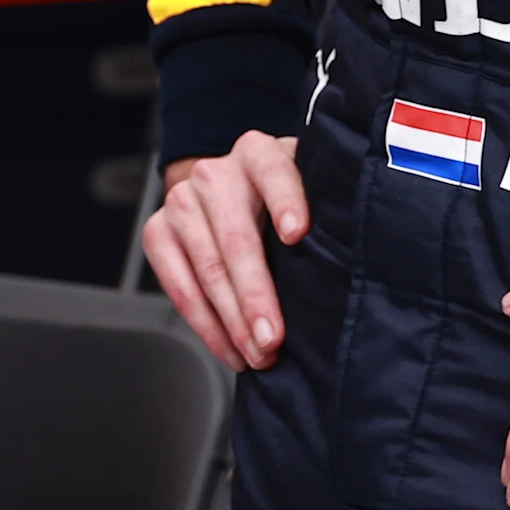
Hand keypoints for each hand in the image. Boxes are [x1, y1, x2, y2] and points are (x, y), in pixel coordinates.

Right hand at [139, 132, 306, 368]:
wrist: (228, 188)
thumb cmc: (280, 200)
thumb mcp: (305, 190)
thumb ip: (323, 213)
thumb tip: (351, 269)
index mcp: (258, 154)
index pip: (273, 172)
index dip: (286, 202)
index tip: (297, 234)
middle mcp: (215, 174)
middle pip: (236, 238)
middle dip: (255, 295)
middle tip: (273, 338)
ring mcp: (180, 201)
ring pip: (207, 269)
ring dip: (232, 320)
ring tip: (257, 355)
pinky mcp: (157, 231)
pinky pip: (179, 287)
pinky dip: (206, 326)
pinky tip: (230, 349)